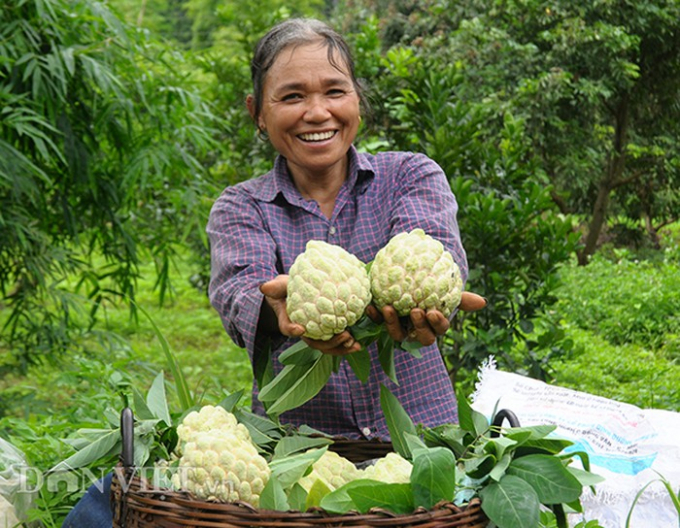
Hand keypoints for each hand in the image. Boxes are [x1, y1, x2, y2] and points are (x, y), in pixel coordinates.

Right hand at [259, 275, 360, 355]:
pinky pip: (336, 342)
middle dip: (330, 343)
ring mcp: (316, 333)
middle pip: (314, 344)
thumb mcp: (278, 287)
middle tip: (345, 335)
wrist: (294, 293)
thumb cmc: (285, 290)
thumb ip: (274, 287)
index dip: (292, 329)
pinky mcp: (328, 332)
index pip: (287, 328)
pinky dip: (347, 345)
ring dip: (341, 348)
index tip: (299, 329)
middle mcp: (303, 331)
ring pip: (327, 347)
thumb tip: (265, 287)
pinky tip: (360, 344)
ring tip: (355, 344)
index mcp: (289, 322)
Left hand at [366, 291, 486, 346]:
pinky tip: (370, 305)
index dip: (437, 323)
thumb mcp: (442, 289)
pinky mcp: (382, 322)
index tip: (434, 312)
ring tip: (389, 308)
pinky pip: (377, 322)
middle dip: (418, 326)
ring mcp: (399, 327)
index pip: (438, 329)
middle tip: (415, 311)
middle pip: (420, 337)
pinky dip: (373, 315)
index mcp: (433, 324)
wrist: (406, 277)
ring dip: (392, 323)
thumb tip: (483, 302)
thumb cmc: (428, 286)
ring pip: (397, 334)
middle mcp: (416, 330)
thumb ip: (459, 297)